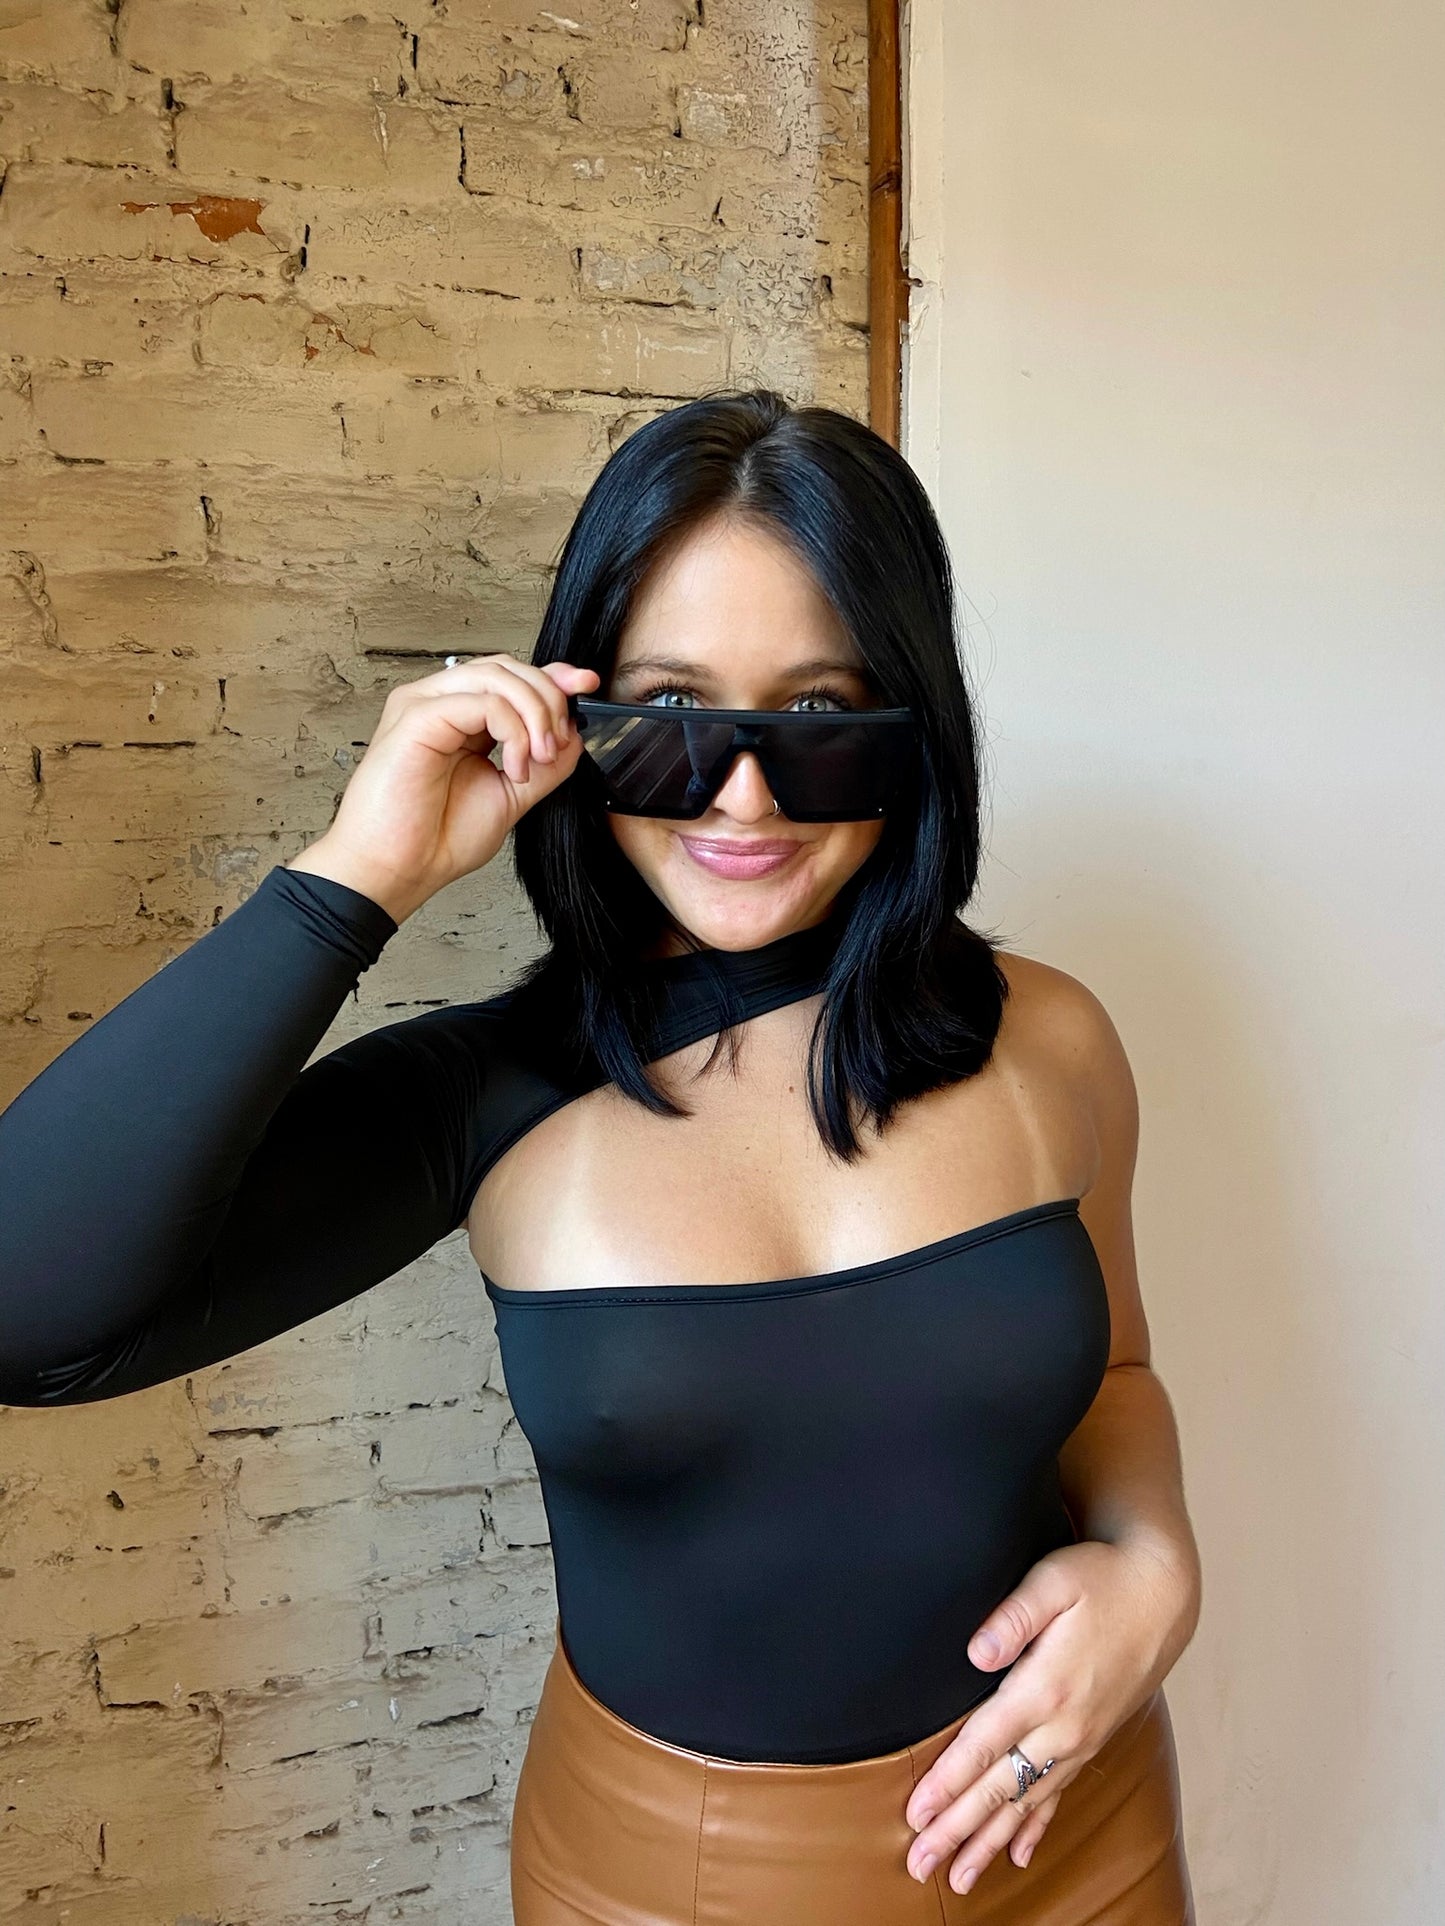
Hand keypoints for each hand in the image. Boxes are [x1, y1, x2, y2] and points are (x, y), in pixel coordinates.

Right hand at [287, 653, 599, 922]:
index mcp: (459, 718)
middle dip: (549, 698)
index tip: (587, 686)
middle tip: (557, 745)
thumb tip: (575, 734)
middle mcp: (440, 704)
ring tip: (538, 758)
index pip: (510, 677)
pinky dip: (512, 730)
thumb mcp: (510, 795)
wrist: (399, 870)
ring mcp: (424, 705)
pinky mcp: (417, 717)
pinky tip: (513, 766)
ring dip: (534, 713)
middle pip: (507, 668)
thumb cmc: (436, 839)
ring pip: (497, 675)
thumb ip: (543, 763)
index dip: (552, 676)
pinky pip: (482, 701)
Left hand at [903, 1536, 1196, 1893]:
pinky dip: (1035, 1828)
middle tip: (918, 1865)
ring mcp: (1081, 1739)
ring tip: (958, 1879)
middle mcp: (1064, 1725)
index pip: (985, 1745)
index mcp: (1046, 1688)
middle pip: (1000, 1787)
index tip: (916, 1815)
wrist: (1160, 1593)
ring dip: (989, 1841)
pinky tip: (1016, 1856)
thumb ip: (1012, 1617)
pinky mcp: (1091, 1739)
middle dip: (957, 1829)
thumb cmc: (1100, 1578)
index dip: (948, 1783)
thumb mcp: (1053, 1581)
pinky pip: (1059, 1794)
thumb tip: (977, 1652)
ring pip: (1027, 1802)